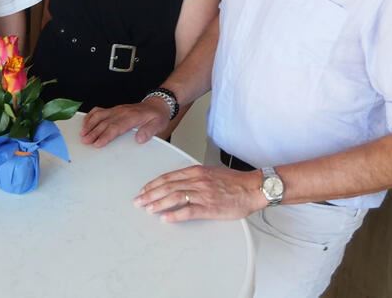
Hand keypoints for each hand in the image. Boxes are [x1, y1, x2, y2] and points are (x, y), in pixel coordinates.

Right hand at [80, 99, 168, 147]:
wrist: (157, 105)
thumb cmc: (157, 116)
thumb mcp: (158, 124)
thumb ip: (149, 131)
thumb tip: (140, 138)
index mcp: (132, 117)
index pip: (116, 127)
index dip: (106, 135)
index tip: (98, 143)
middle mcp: (122, 112)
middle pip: (104, 123)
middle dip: (93, 132)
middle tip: (85, 141)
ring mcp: (116, 110)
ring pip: (99, 116)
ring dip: (90, 124)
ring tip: (82, 134)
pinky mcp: (114, 109)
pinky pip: (99, 110)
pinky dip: (90, 116)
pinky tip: (85, 123)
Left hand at [133, 165, 263, 221]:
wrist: (252, 187)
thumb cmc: (234, 181)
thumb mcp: (210, 172)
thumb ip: (194, 176)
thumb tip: (179, 183)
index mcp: (196, 171)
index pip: (168, 177)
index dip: (153, 184)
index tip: (143, 190)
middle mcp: (197, 181)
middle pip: (167, 187)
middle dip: (150, 194)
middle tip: (138, 201)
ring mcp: (203, 194)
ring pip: (175, 197)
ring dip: (158, 203)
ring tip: (147, 209)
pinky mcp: (210, 207)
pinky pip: (189, 211)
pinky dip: (176, 215)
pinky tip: (166, 219)